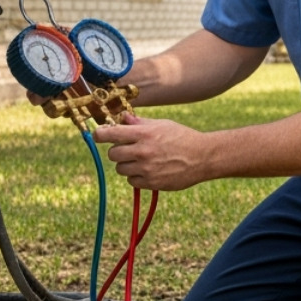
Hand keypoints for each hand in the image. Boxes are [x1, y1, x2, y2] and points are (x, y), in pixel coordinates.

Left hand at [92, 112, 207, 191]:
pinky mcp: (151, 183)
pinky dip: (137, 177)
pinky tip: (149, 170)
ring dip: (127, 165)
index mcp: (144, 134)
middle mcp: (143, 152)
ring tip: (143, 160)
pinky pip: (132, 181)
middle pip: (113, 154)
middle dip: (118, 151)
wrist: (203, 157)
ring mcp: (146, 169)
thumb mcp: (162, 125)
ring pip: (121, 169)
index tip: (97, 135)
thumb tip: (122, 118)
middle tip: (129, 149)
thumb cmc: (183, 137)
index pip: (111, 134)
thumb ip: (140, 123)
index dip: (100, 135)